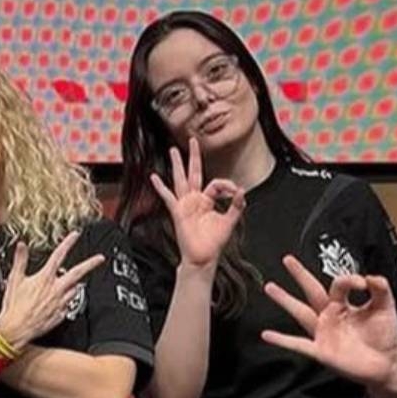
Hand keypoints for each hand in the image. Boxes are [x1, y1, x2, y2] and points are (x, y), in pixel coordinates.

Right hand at [0, 231, 106, 346]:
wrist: (15, 329)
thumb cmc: (14, 307)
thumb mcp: (14, 279)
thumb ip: (20, 260)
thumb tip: (21, 246)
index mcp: (45, 278)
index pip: (59, 255)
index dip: (68, 243)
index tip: (75, 235)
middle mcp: (56, 289)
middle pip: (78, 273)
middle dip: (91, 264)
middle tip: (100, 259)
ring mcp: (60, 303)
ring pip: (74, 290)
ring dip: (75, 284)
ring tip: (72, 283)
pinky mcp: (61, 314)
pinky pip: (68, 304)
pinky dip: (67, 300)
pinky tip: (61, 300)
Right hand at [149, 137, 243, 269]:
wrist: (203, 257)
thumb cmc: (214, 242)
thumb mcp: (230, 221)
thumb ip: (236, 206)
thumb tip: (242, 190)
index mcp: (207, 200)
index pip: (215, 183)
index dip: (226, 185)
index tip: (235, 191)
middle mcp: (194, 199)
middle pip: (194, 172)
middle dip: (193, 156)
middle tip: (193, 140)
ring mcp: (185, 204)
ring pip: (180, 179)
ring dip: (178, 164)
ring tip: (173, 150)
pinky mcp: (178, 212)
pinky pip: (168, 197)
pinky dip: (161, 188)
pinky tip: (154, 178)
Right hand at [261, 256, 396, 390]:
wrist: (387, 363)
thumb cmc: (384, 335)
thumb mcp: (386, 308)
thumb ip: (381, 290)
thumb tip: (370, 276)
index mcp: (343, 304)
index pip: (338, 285)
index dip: (348, 280)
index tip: (362, 283)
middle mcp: (329, 315)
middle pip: (311, 291)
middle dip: (300, 275)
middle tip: (287, 259)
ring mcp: (323, 332)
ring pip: (300, 313)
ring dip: (285, 300)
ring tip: (269, 287)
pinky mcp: (321, 351)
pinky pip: (298, 345)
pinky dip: (282, 340)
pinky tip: (266, 334)